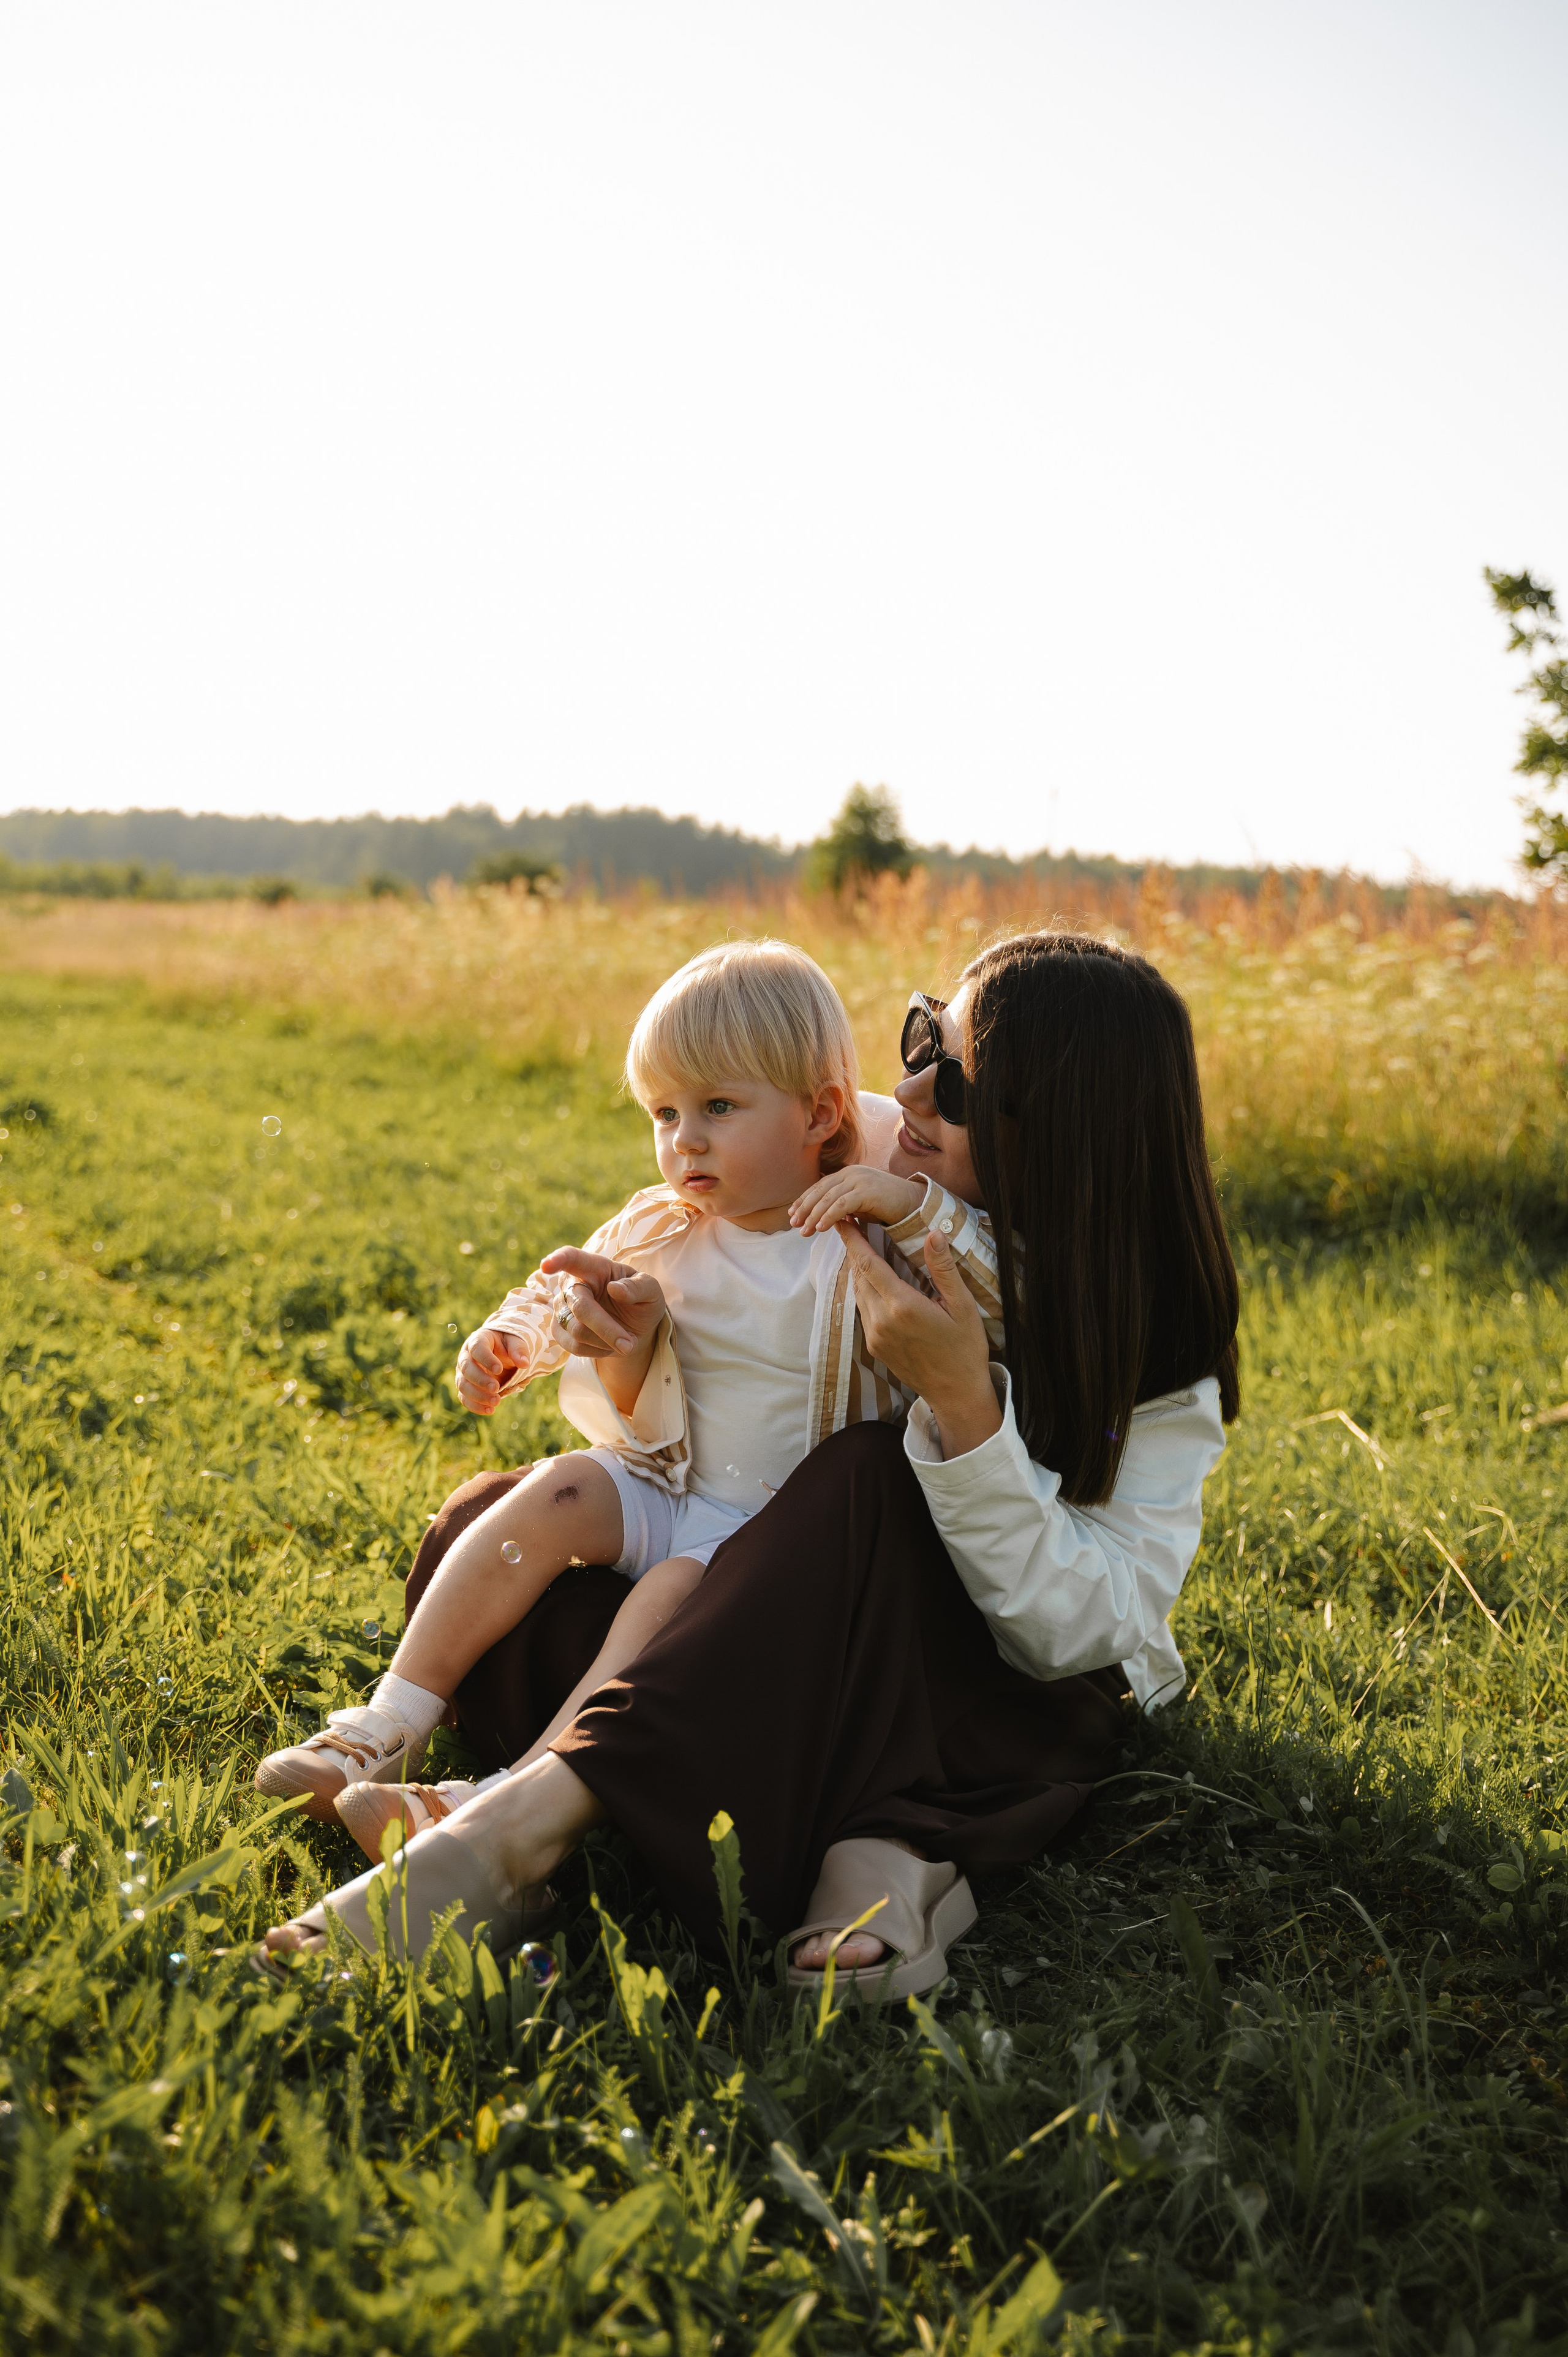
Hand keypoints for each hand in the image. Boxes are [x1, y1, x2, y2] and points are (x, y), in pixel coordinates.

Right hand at [456, 1325, 523, 1415]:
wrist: (501, 1353)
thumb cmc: (507, 1345)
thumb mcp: (516, 1341)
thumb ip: (519, 1350)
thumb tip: (524, 1363)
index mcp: (478, 1340)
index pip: (477, 1348)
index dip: (486, 1359)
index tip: (499, 1369)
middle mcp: (466, 1356)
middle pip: (466, 1368)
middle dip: (480, 1380)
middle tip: (496, 1388)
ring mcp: (464, 1372)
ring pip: (463, 1385)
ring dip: (478, 1396)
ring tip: (496, 1402)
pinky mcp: (466, 1386)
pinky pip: (465, 1398)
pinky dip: (475, 1406)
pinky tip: (490, 1410)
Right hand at [539, 1247, 666, 1360]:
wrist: (633, 1325)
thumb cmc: (640, 1300)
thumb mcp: (651, 1291)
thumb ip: (638, 1287)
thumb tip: (615, 1289)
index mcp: (593, 1267)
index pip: (572, 1258)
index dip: (558, 1260)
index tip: (546, 1265)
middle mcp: (571, 1285)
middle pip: (581, 1308)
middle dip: (607, 1329)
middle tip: (630, 1344)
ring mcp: (561, 1308)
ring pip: (577, 1331)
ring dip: (606, 1342)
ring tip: (625, 1341)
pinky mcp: (559, 1330)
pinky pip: (573, 1346)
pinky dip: (598, 1350)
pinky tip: (609, 1345)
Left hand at [790, 1163, 924, 1235]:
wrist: (913, 1202)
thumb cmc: (886, 1204)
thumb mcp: (859, 1202)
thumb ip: (841, 1204)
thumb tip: (821, 1217)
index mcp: (847, 1173)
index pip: (819, 1186)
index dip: (804, 1199)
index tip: (792, 1214)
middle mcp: (851, 1173)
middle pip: (820, 1191)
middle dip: (804, 1208)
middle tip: (794, 1225)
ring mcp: (859, 1180)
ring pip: (828, 1199)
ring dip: (814, 1216)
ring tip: (805, 1231)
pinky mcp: (867, 1191)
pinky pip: (842, 1205)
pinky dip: (829, 1217)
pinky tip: (821, 1228)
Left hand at [839, 1221, 1001, 1458]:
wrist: (956, 1393)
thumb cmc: (965, 1348)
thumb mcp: (962, 1305)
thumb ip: (943, 1268)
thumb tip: (933, 1233)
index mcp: (902, 1306)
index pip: (868, 1264)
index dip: (853, 1240)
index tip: (842, 1221)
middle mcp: (881, 1320)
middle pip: (858, 1276)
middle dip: (855, 1251)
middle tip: (854, 1227)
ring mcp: (875, 1336)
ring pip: (858, 1294)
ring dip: (859, 1271)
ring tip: (864, 1250)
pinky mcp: (874, 1347)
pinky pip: (863, 1311)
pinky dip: (866, 1292)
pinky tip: (876, 1283)